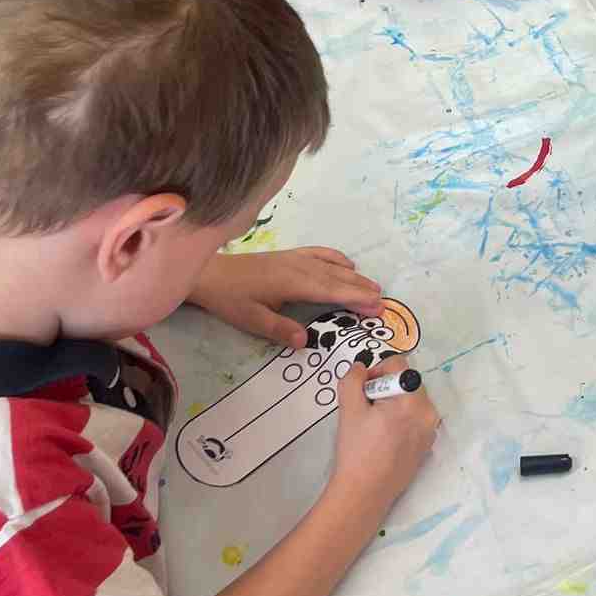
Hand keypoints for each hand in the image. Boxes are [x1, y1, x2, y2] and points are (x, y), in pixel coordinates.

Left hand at [189, 247, 383, 347]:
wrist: (212, 273)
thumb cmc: (231, 298)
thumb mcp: (251, 320)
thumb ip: (279, 329)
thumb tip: (305, 341)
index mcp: (293, 283)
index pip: (331, 291)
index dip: (355, 299)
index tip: (376, 307)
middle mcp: (299, 267)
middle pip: (337, 279)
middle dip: (362, 290)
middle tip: (384, 303)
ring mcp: (295, 259)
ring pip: (332, 267)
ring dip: (354, 277)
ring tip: (374, 287)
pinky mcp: (289, 256)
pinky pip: (320, 254)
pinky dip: (336, 258)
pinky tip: (348, 264)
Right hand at [328, 356, 439, 513]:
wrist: (365, 493)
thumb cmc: (356, 450)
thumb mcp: (348, 410)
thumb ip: (353, 380)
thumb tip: (361, 367)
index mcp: (412, 400)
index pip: (398, 365)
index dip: (376, 371)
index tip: (363, 390)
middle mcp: (428, 412)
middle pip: (407, 382)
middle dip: (385, 389)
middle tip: (367, 408)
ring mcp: (431, 429)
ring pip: (412, 400)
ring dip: (394, 404)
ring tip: (375, 425)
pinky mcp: (428, 443)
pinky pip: (416, 419)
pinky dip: (402, 419)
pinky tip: (385, 438)